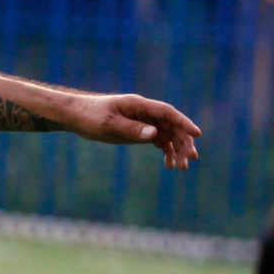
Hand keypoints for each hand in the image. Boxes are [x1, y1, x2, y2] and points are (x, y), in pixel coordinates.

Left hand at [64, 92, 202, 169]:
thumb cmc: (90, 116)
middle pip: (172, 126)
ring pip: (169, 135)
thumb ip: (131, 129)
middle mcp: (146, 112)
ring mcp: (145, 122)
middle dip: (184, 142)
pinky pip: (160, 141)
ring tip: (181, 167)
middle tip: (191, 159)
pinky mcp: (141, 131)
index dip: (183, 123)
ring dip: (178, 150)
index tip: (197, 134)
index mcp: (139, 105)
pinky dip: (167, 152)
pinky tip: (169, 165)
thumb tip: (155, 134)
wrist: (77, 117)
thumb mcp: (109, 124)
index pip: (167, 112)